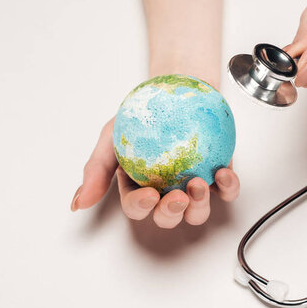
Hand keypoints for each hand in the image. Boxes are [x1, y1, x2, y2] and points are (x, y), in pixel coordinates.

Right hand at [70, 117, 239, 227]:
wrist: (173, 90)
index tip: (149, 195)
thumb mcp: (111, 136)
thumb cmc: (141, 114)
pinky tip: (223, 175)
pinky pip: (226, 191)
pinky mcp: (217, 175)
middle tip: (177, 197)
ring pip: (197, 211)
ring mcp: (192, 185)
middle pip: (168, 217)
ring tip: (199, 184)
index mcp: (138, 188)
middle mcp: (165, 192)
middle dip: (172, 213)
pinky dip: (228, 188)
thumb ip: (96, 169)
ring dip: (199, 206)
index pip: (137, 207)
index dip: (142, 207)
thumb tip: (78, 204)